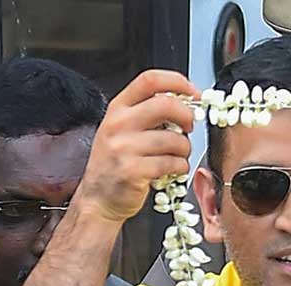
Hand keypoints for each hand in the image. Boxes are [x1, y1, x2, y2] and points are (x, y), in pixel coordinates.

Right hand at [74, 70, 198, 222]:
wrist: (98, 199)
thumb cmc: (116, 164)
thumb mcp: (123, 130)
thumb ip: (148, 114)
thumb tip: (185, 104)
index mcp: (118, 109)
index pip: (150, 80)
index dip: (177, 82)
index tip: (192, 92)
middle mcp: (118, 124)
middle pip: (166, 105)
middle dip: (187, 116)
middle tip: (189, 127)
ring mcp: (124, 148)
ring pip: (174, 139)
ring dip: (185, 149)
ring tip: (178, 156)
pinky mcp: (133, 171)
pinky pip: (172, 163)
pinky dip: (180, 167)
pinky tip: (173, 170)